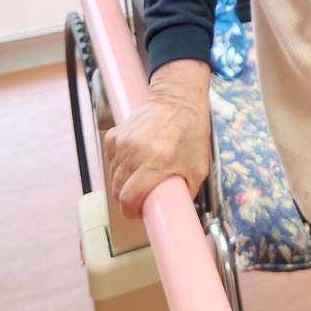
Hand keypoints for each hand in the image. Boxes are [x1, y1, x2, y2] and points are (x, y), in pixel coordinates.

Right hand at [102, 58, 212, 218]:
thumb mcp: (199, 167)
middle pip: (118, 191)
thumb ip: (187, 192)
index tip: (138, 212)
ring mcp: (122, 143)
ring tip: (142, 173)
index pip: (129, 198)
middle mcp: (135, 153)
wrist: (178, 99)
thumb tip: (175, 211)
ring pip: (113, 177)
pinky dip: (120, 165)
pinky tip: (136, 159)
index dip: (132, 211)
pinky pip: (111, 162)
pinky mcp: (114, 136)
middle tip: (142, 195)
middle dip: (128, 199)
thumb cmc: (191, 131)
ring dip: (124, 182)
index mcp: (156, 162)